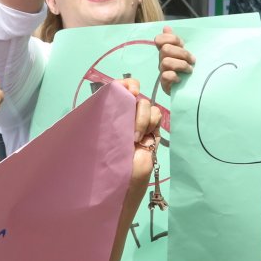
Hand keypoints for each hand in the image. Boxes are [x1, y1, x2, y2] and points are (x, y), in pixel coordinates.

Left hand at [116, 78, 161, 194]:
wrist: (121, 177)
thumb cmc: (106, 158)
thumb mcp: (103, 132)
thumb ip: (107, 112)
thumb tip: (115, 91)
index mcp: (111, 112)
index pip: (120, 87)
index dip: (126, 83)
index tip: (129, 90)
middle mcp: (125, 114)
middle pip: (135, 94)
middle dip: (134, 107)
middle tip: (129, 125)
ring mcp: (140, 121)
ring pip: (147, 104)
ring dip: (142, 119)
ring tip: (134, 139)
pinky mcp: (153, 129)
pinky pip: (157, 115)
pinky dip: (151, 123)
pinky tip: (143, 139)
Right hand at [156, 27, 193, 93]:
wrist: (190, 87)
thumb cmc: (188, 67)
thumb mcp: (185, 52)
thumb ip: (176, 40)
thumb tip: (166, 27)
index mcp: (166, 50)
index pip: (159, 39)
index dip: (171, 39)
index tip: (182, 44)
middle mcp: (162, 59)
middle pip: (165, 49)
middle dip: (182, 53)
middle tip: (192, 60)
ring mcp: (162, 71)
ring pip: (166, 62)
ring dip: (181, 65)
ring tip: (190, 70)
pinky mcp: (164, 83)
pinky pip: (165, 76)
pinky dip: (175, 76)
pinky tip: (181, 79)